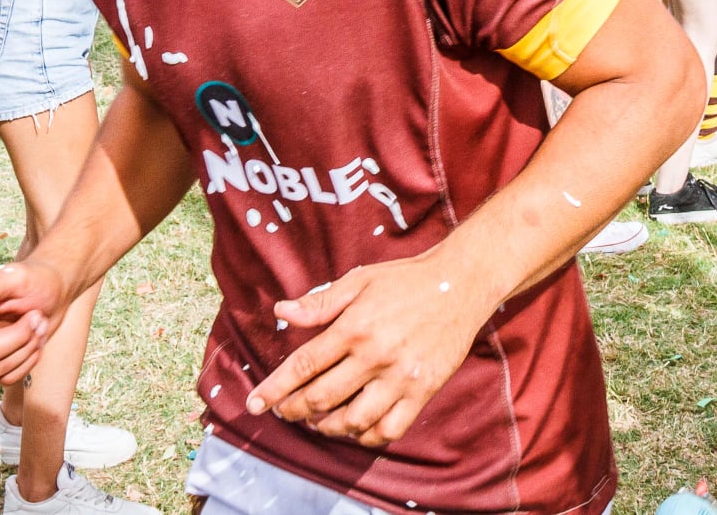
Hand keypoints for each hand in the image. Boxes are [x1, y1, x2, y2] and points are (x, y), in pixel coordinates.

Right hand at [0, 261, 65, 384]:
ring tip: (39, 321)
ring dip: (27, 347)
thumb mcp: (15, 276)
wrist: (56, 290)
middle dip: (16, 339)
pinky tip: (38, 337)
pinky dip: (30, 360)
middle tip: (37, 315)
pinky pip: (10, 377)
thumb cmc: (35, 279)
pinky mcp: (0, 362)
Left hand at [247, 253, 489, 447]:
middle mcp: (375, 356)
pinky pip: (389, 429)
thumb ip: (320, 302)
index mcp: (355, 327)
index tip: (256, 404)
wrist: (460, 284)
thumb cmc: (406, 280)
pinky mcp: (423, 391)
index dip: (274, 388)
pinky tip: (356, 426)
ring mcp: (401, 377)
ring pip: (353, 420)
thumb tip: (281, 311)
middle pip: (322, 398)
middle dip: (294, 410)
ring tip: (317, 421)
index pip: (304, 365)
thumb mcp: (360, 281)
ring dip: (327, 427)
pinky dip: (366, 436)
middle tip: (284, 410)